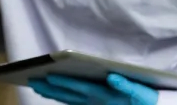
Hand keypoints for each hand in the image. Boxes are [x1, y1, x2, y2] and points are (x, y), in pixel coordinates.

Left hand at [29, 74, 157, 104]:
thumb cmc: (144, 98)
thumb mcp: (140, 93)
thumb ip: (127, 86)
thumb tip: (113, 77)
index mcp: (104, 95)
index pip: (79, 87)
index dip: (63, 82)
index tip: (48, 75)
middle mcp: (95, 101)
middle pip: (69, 95)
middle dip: (51, 88)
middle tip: (32, 80)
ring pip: (68, 100)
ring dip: (52, 94)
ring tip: (37, 87)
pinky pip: (73, 103)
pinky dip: (61, 99)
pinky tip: (52, 94)